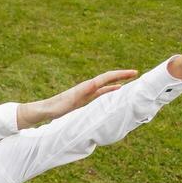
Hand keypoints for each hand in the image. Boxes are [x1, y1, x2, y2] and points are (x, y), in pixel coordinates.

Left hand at [17, 69, 137, 128]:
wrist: (44, 109)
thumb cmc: (53, 108)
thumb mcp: (64, 103)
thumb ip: (74, 97)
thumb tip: (91, 86)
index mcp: (85, 87)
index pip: (105, 78)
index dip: (119, 75)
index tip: (133, 72)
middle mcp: (87, 87)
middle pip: (107, 78)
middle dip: (122, 75)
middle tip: (137, 72)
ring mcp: (86, 92)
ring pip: (106, 84)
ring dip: (118, 81)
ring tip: (131, 79)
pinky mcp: (84, 98)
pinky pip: (101, 92)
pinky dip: (111, 89)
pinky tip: (117, 90)